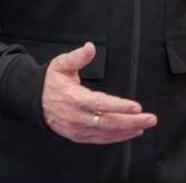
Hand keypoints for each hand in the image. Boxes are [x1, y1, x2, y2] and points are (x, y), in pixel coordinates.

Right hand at [41, 42, 156, 143]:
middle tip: (150, 118)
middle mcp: (76, 116)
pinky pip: (100, 139)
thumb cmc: (51, 81)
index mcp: (73, 98)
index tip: (136, 107)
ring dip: (127, 131)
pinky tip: (131, 133)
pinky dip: (117, 137)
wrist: (34, 101)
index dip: (119, 106)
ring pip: (106, 133)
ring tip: (145, 125)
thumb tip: (90, 47)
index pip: (100, 104)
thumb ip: (77, 57)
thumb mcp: (61, 64)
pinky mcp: (78, 136)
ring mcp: (77, 128)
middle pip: (107, 122)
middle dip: (131, 121)